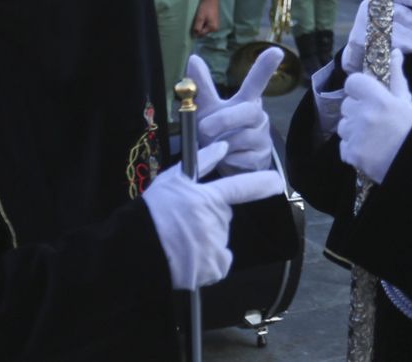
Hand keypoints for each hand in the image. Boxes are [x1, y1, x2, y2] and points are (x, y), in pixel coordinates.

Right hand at [143, 141, 285, 289]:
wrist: (134, 249)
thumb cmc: (152, 212)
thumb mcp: (173, 180)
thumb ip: (202, 162)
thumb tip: (222, 145)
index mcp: (207, 198)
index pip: (242, 187)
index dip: (262, 184)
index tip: (277, 182)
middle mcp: (214, 221)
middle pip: (224, 216)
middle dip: (210, 218)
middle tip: (185, 223)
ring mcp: (214, 246)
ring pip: (221, 239)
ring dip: (207, 241)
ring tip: (182, 242)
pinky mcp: (213, 268)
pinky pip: (221, 262)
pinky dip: (210, 263)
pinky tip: (191, 258)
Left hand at [186, 51, 277, 172]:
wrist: (228, 164)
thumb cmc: (219, 131)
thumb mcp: (208, 109)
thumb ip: (202, 87)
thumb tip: (193, 58)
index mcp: (246, 100)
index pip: (257, 81)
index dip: (266, 67)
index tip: (276, 51)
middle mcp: (258, 115)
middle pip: (249, 111)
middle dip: (225, 119)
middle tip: (204, 129)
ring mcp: (262, 136)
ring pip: (241, 138)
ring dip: (221, 144)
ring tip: (214, 147)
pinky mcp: (261, 157)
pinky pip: (241, 159)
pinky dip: (226, 160)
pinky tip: (225, 159)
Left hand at [191, 0, 219, 37]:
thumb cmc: (206, 8)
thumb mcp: (200, 18)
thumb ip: (197, 27)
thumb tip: (195, 36)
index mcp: (213, 28)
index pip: (201, 34)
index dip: (196, 30)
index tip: (194, 24)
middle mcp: (215, 29)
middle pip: (204, 32)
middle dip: (199, 28)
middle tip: (197, 20)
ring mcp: (215, 26)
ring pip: (205, 29)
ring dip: (201, 25)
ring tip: (199, 18)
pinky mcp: (214, 22)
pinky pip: (207, 26)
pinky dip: (203, 23)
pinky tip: (202, 18)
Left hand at [338, 50, 411, 183]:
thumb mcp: (405, 100)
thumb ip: (396, 76)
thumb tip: (394, 52)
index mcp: (378, 98)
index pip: (352, 83)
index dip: (358, 90)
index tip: (367, 97)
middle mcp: (363, 115)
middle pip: (346, 105)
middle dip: (356, 112)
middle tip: (374, 121)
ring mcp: (355, 135)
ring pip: (343, 127)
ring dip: (353, 131)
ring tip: (371, 138)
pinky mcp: (351, 154)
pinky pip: (343, 147)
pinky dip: (352, 150)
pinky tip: (368, 151)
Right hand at [343, 0, 411, 74]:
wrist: (356, 51)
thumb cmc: (381, 32)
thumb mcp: (394, 19)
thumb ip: (409, 20)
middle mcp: (371, 5)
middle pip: (402, 13)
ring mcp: (364, 21)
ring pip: (395, 29)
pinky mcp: (359, 38)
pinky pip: (385, 42)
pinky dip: (403, 46)